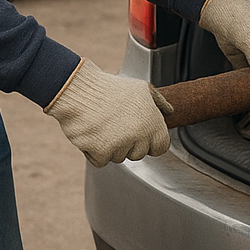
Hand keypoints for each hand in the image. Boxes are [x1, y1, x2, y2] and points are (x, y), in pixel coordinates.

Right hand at [45, 59, 173, 166]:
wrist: (80, 92)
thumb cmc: (110, 89)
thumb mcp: (142, 88)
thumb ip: (159, 102)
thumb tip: (169, 112)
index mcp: (153, 124)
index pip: (161, 147)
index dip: (150, 142)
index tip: (140, 135)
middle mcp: (139, 137)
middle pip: (138, 154)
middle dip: (129, 144)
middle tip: (117, 125)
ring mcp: (121, 146)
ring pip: (118, 157)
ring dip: (111, 147)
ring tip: (103, 124)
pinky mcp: (101, 153)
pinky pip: (101, 161)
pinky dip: (95, 151)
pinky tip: (93, 132)